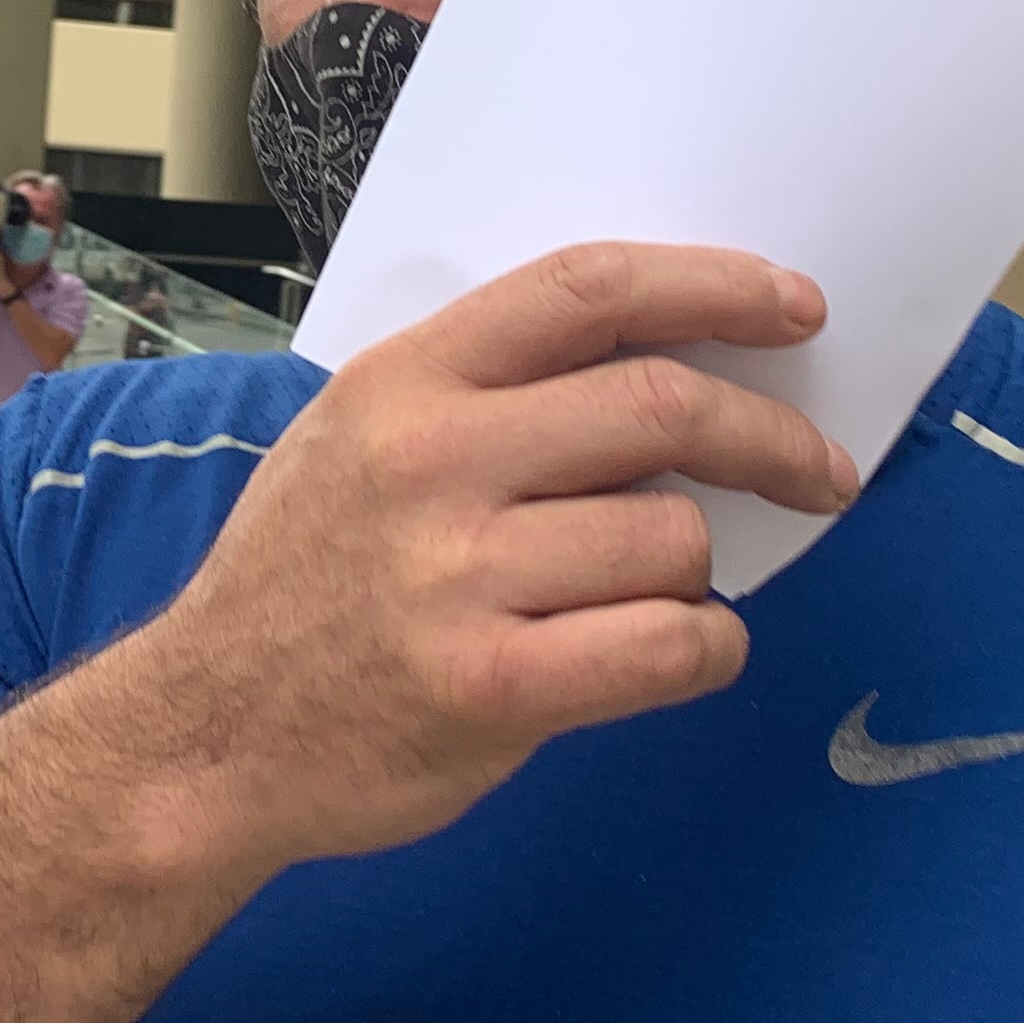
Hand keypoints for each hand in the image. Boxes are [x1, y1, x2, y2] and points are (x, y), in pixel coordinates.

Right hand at [108, 243, 853, 871]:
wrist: (204, 735)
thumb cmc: (303, 584)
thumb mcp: (355, 439)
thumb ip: (484, 390)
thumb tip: (664, 360)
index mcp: (406, 381)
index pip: (589, 291)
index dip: (715, 286)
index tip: (794, 307)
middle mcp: (430, 462)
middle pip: (660, 406)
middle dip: (771, 438)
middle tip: (818, 471)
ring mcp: (458, 578)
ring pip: (675, 539)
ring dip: (703, 568)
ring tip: (660, 593)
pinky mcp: (489, 686)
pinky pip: (667, 648)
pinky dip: (706, 649)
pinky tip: (680, 652)